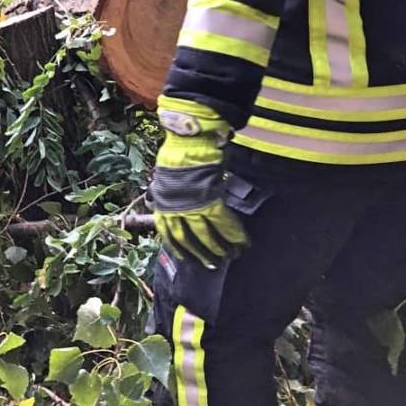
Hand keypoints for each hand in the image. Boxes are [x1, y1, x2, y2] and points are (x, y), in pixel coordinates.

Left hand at [148, 95, 247, 268]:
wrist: (188, 140)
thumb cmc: (179, 153)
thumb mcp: (168, 178)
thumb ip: (174, 194)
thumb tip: (182, 202)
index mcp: (163, 203)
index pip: (168, 233)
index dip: (178, 248)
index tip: (187, 258)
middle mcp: (175, 208)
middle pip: (186, 239)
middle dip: (200, 254)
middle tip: (211, 265)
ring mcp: (192, 206)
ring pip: (205, 236)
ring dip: (218, 249)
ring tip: (229, 257)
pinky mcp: (211, 200)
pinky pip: (224, 223)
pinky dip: (234, 235)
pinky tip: (242, 243)